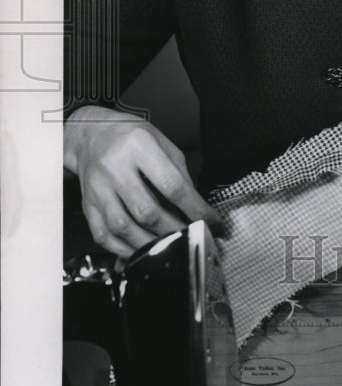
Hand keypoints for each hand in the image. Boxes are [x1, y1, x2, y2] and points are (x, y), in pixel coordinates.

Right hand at [64, 105, 222, 257]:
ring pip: (124, 227)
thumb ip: (179, 173)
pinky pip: (104, 236)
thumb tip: (196, 206)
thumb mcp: (162, 142)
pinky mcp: (87, 205)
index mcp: (139, 146)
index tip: (210, 222)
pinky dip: (124, 249)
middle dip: (174, 230)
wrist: (91, 135)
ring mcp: (98, 189)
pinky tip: (141, 250)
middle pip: (147, 211)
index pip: (172, 185)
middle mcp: (115, 167)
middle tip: (192, 237)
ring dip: (151, 244)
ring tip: (171, 246)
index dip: (194, 208)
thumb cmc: (130, 137)